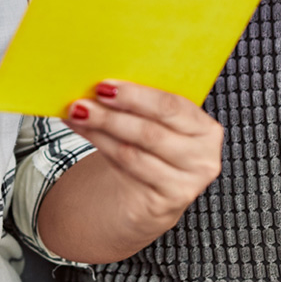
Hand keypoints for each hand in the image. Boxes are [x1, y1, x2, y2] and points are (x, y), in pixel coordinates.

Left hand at [59, 80, 223, 256]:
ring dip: (99, 130)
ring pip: (133, 151)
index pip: (172, 107)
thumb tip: (99, 80)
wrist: (147, 190)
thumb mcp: (153, 121)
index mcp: (204, 128)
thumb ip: (138, 102)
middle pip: (151, 132)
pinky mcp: (166, 201)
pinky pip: (125, 169)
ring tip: (76, 115)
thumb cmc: (149, 146)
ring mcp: (187, 183)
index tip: (104, 86)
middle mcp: (202, 156)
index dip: (136, 96)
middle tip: (82, 103)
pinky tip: (83, 131)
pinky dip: (99, 145)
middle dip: (112, 115)